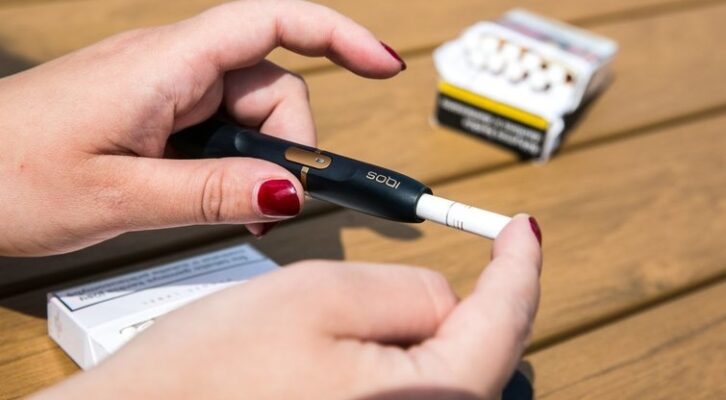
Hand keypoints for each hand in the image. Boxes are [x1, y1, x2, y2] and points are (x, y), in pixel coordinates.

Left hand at [0, 0, 404, 255]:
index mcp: (165, 64)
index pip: (273, 23)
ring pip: (251, 114)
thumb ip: (210, 192)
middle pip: (273, 84)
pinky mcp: (159, 113)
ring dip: (261, 164)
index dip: (338, 36)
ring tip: (240, 212)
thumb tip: (288, 188)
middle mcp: (173, 67)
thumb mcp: (119, 196)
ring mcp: (166, 90)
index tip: (385, 65)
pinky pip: (221, 130)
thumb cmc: (8, 173)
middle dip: (290, 146)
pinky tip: (219, 198)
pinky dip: (236, 166)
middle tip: (271, 207)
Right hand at [33, 215, 541, 399]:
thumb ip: (404, 289)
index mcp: (427, 398)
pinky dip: (400, 355)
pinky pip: (406, 387)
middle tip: (460, 258)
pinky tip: (359, 345)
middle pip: (479, 353)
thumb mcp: (316, 295)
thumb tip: (445, 297)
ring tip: (372, 313)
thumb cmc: (208, 375)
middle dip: (475, 301)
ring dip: (425, 331)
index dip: (518, 265)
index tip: (523, 229)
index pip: (504, 322)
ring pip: (441, 370)